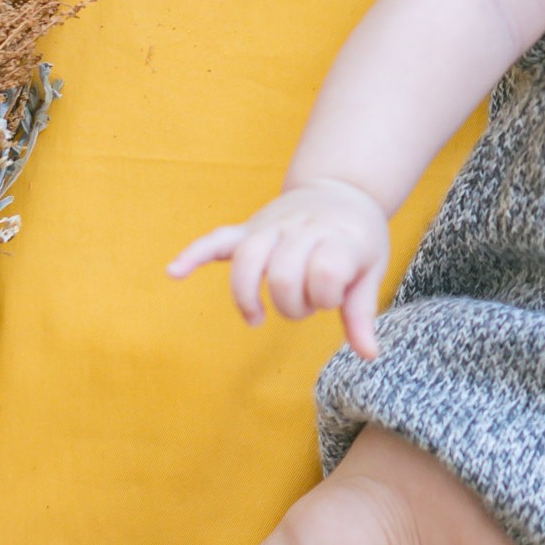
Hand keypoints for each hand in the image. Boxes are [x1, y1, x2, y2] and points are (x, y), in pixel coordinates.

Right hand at [167, 178, 392, 356]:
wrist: (342, 189)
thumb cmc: (357, 237)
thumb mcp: (371, 269)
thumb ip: (361, 312)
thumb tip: (368, 354)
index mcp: (338, 236)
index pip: (326, 272)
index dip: (329, 296)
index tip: (336, 297)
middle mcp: (302, 228)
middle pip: (283, 275)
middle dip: (294, 305)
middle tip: (306, 305)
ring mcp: (272, 226)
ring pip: (248, 259)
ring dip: (249, 295)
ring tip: (257, 318)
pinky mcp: (251, 228)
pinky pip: (218, 239)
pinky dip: (195, 254)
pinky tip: (174, 272)